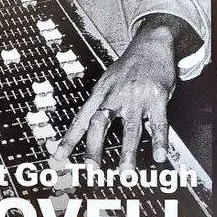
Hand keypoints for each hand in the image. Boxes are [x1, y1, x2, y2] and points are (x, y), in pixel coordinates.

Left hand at [55, 21, 177, 169]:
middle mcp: (114, 96)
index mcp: (99, 94)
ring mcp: (135, 97)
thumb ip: (100, 106)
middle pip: (98, 123)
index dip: (68, 139)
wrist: (151, 44)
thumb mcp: (107, 83)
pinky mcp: (157, 97)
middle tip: (90, 168)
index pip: (79, 119)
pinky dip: (159, 141)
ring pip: (130, 128)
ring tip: (126, 173)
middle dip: (93, 147)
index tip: (57, 157)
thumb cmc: (127, 68)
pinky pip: (159, 123)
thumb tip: (86, 130)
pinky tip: (159, 156)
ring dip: (128, 152)